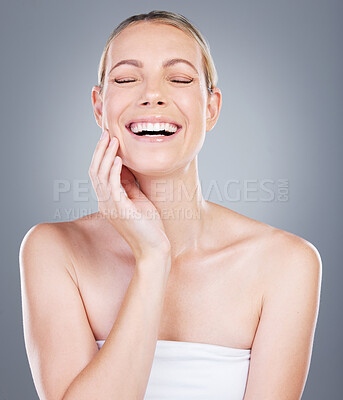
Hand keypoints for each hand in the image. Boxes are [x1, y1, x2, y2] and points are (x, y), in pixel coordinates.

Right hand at [89, 130, 170, 260]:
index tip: (109, 138)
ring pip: (100, 176)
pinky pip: (112, 186)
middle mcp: (105, 203)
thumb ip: (129, 185)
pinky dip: (114, 171)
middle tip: (106, 132)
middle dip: (100, 151)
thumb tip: (126, 166)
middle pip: (95, 171)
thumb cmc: (150, 227)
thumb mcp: (138, 200)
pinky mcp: (120, 210)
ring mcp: (110, 207)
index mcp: (109, 201)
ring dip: (106, 156)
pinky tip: (119, 159)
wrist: (154, 249)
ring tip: (113, 139)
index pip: (99, 173)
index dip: (102, 155)